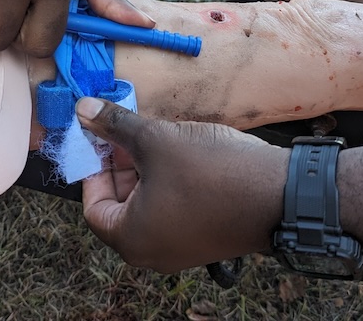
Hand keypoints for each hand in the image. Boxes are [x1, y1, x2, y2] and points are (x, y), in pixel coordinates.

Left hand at [77, 98, 287, 272]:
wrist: (280, 193)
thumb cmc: (211, 172)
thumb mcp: (156, 140)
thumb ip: (115, 126)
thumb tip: (81, 109)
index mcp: (130, 239)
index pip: (92, 207)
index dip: (93, 169)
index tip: (102, 141)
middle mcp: (151, 253)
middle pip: (118, 207)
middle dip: (119, 167)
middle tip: (126, 133)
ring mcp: (179, 249)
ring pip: (146, 207)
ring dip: (143, 172)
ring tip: (153, 137)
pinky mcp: (203, 239)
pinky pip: (171, 212)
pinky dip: (166, 185)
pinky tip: (178, 154)